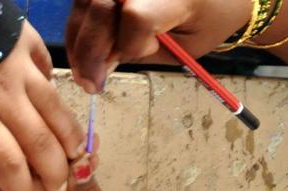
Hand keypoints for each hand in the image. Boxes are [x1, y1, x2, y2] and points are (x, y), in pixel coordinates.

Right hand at [66, 0, 252, 92]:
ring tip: (84, 71)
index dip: (129, 45)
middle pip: (99, 6)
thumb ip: (142, 53)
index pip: (137, 17)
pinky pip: (84, 0)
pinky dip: (80, 26)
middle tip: (89, 85)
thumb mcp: (184, 46)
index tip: (129, 65)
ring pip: (83, 2)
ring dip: (78, 39)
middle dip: (89, 50)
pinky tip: (85, 50)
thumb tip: (101, 66)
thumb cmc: (209, 19)